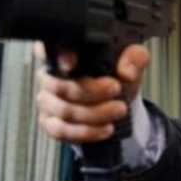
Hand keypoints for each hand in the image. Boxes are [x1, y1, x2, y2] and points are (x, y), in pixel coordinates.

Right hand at [35, 43, 150, 142]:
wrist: (120, 102)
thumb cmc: (118, 76)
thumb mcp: (132, 61)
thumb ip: (134, 57)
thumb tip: (126, 72)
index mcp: (66, 53)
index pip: (46, 48)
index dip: (57, 56)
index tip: (72, 63)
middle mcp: (51, 76)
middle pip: (59, 85)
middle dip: (91, 91)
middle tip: (116, 89)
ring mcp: (49, 101)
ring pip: (64, 110)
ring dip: (95, 113)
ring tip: (119, 109)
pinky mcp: (51, 123)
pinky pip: (62, 130)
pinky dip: (87, 132)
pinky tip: (106, 128)